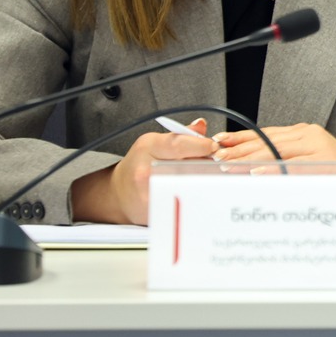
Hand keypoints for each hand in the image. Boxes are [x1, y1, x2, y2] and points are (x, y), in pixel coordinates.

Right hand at [70, 118, 215, 223]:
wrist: (119, 194)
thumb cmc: (139, 166)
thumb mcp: (155, 143)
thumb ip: (181, 135)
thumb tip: (201, 126)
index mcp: (147, 147)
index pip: (179, 144)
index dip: (201, 145)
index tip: (213, 147)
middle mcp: (146, 170)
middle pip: (187, 166)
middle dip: (207, 164)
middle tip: (216, 163)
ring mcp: (149, 193)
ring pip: (187, 185)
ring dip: (203, 181)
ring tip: (206, 177)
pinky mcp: (155, 211)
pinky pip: (182, 202)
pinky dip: (194, 196)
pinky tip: (196, 192)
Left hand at [213, 123, 335, 165]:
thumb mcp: (308, 162)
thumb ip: (284, 159)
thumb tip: (252, 166)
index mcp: (304, 133)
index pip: (266, 133)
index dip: (241, 138)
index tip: (220, 141)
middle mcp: (310, 135)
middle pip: (267, 141)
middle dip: (239, 149)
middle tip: (216, 154)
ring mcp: (318, 145)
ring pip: (276, 150)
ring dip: (249, 158)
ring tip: (229, 163)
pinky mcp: (324, 159)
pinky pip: (293, 165)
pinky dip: (274, 168)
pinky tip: (257, 171)